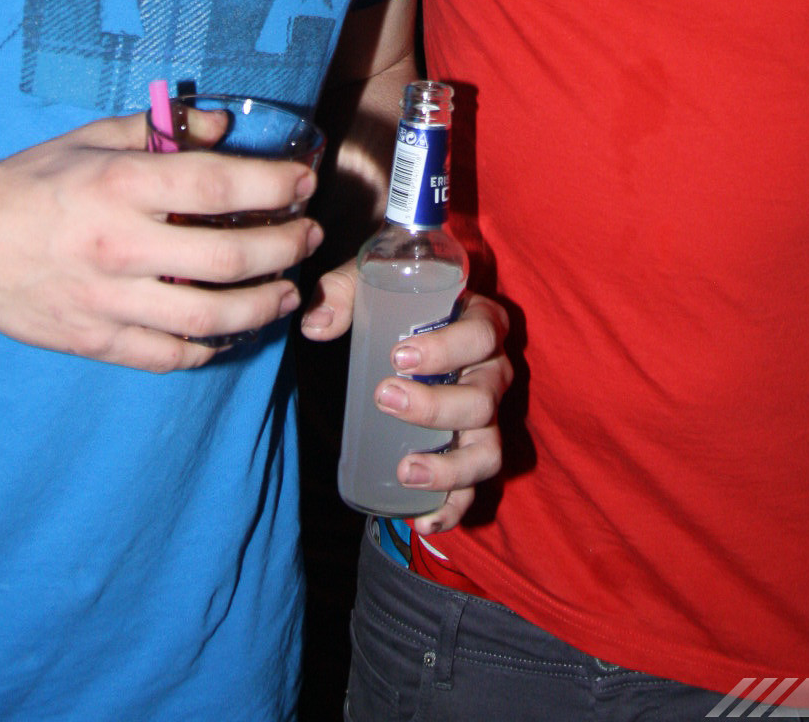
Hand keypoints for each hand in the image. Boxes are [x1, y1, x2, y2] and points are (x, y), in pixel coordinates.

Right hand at [0, 110, 321, 369]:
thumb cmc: (35, 181)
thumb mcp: (94, 138)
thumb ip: (161, 128)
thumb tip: (222, 125)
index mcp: (121, 186)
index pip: (218, 186)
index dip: (274, 186)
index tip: (303, 184)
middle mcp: (119, 246)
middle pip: (226, 257)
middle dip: (283, 248)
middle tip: (307, 238)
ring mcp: (107, 301)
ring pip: (207, 317)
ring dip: (262, 305)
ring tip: (287, 292)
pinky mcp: (96, 342)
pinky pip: (169, 356)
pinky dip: (211, 347)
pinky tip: (235, 329)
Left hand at [302, 271, 510, 532]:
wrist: (411, 340)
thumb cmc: (397, 308)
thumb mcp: (371, 287)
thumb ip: (341, 293)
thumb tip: (315, 326)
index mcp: (480, 323)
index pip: (482, 333)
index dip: (448, 348)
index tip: (399, 357)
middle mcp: (493, 373)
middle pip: (483, 398)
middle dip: (435, 406)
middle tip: (384, 398)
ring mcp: (488, 419)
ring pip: (487, 451)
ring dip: (449, 467)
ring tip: (405, 469)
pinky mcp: (472, 454)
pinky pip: (474, 489)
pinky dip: (453, 509)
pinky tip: (422, 520)